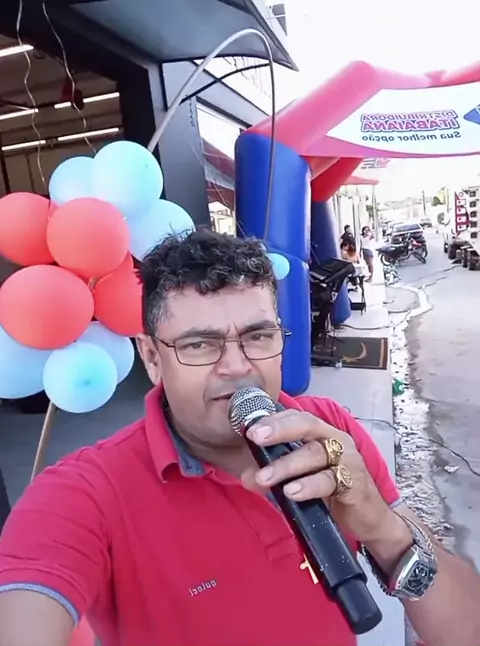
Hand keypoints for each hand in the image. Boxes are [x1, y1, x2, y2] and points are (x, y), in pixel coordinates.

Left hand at [242, 409, 399, 544]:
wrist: (369, 520)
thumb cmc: (333, 493)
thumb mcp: (301, 480)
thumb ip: (275, 475)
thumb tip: (246, 476)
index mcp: (323, 434)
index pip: (297, 417)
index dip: (274, 419)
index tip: (249, 427)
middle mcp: (336, 441)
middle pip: (307, 426)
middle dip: (279, 430)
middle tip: (255, 438)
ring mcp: (347, 460)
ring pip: (314, 454)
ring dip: (286, 466)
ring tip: (264, 478)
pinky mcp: (354, 483)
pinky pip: (329, 481)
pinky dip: (308, 485)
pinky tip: (292, 492)